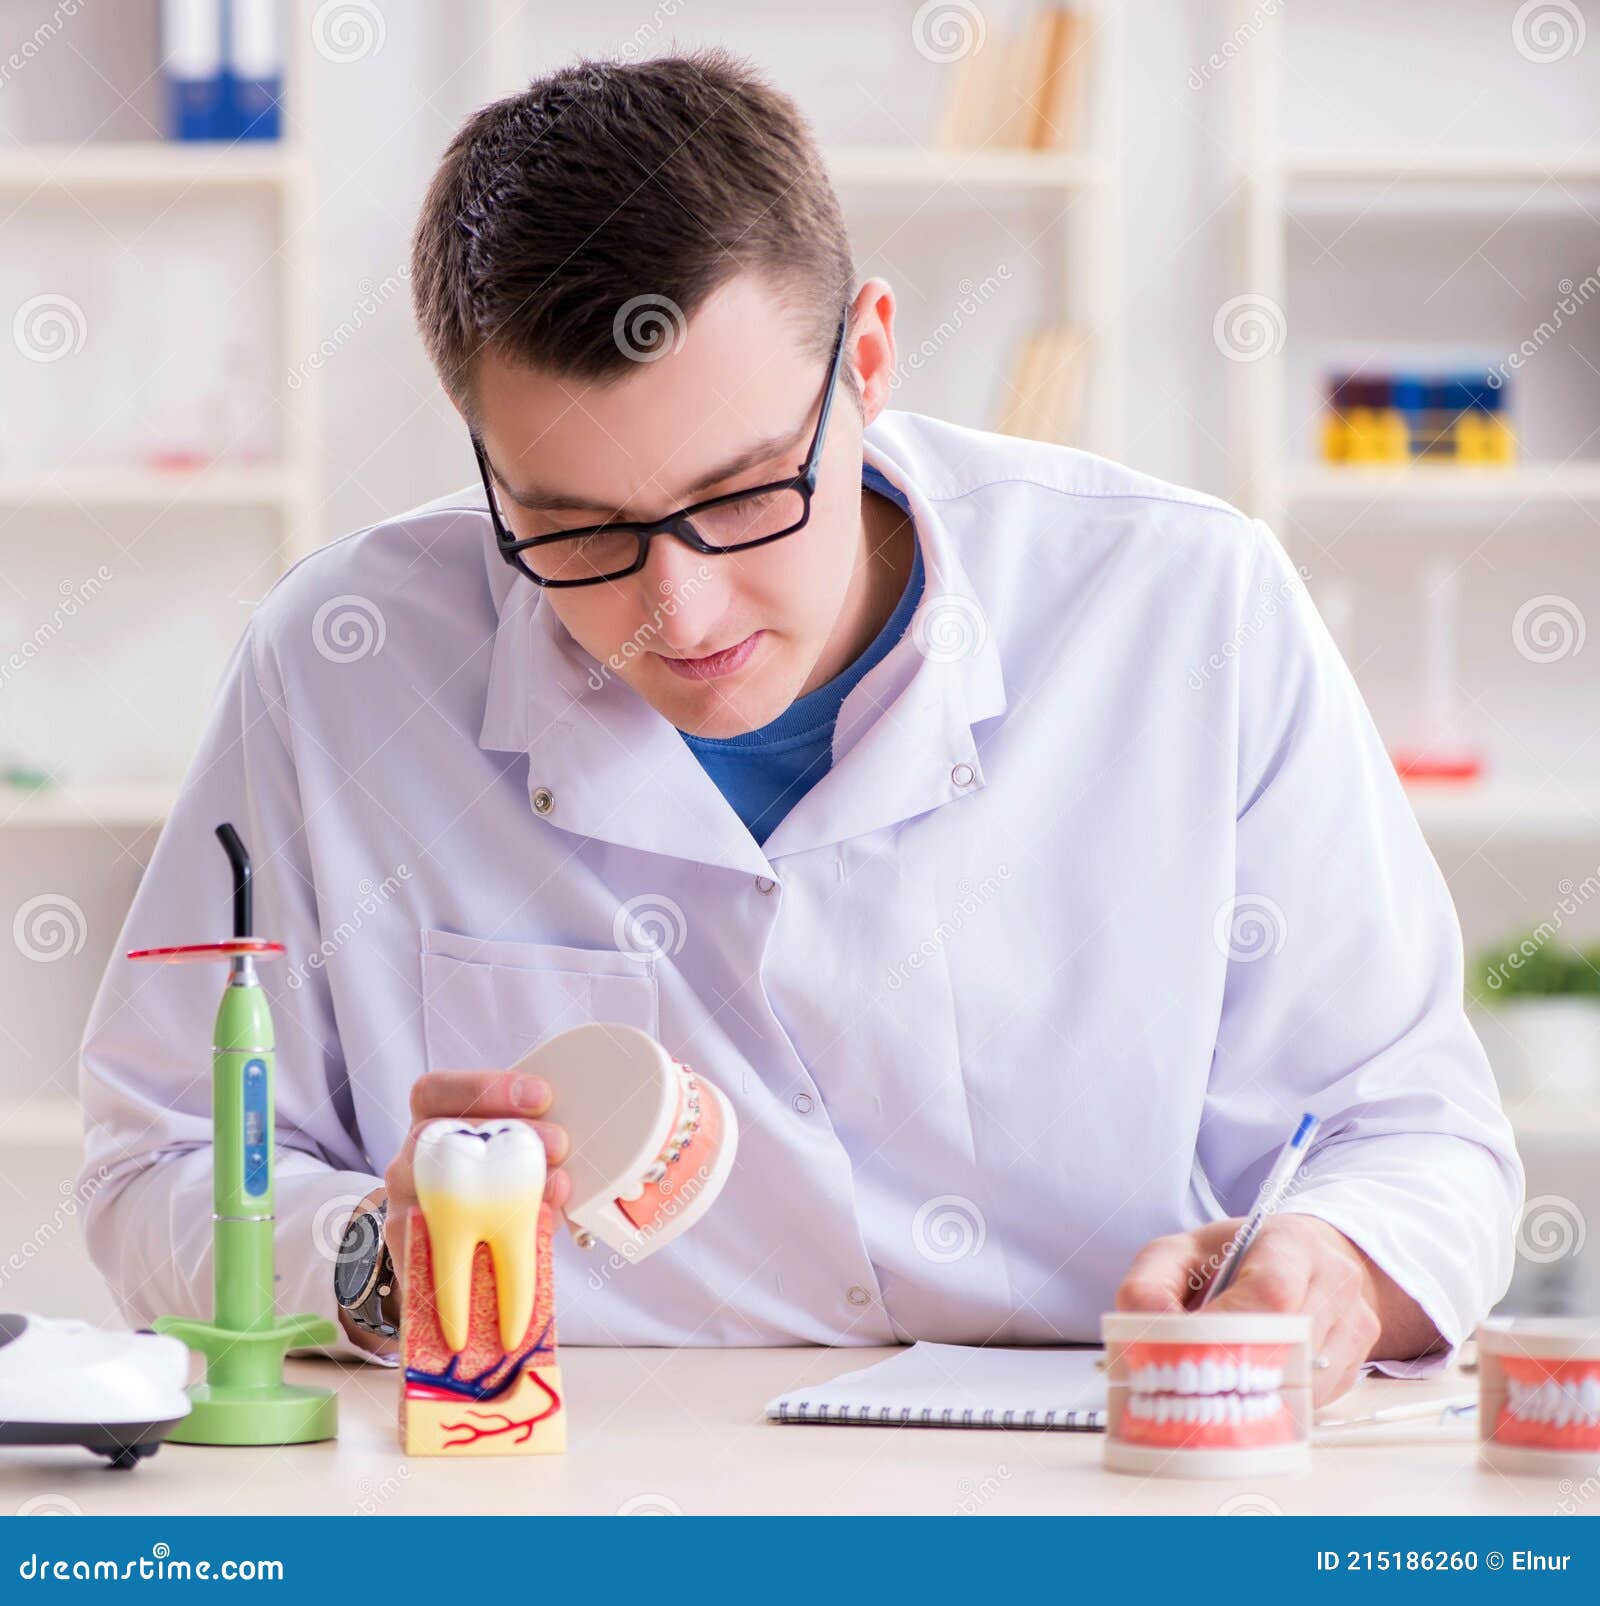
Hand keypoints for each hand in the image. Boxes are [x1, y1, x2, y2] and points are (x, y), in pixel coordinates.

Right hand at [336, 1069, 571, 1355]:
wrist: (450, 1244)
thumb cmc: (487, 1183)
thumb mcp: (506, 1150)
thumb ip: (528, 1144)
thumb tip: (567, 1156)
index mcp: (430, 1120)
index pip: (437, 1091)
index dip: (487, 1087)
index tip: (541, 1095)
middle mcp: (410, 1158)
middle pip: (435, 1134)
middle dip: (503, 1134)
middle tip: (558, 1144)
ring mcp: (404, 1202)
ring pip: (434, 1188)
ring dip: (502, 1189)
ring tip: (551, 1194)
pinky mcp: (409, 1246)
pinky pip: (435, 1244)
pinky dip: (486, 1241)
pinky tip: (525, 1238)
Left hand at [1114, 1214, 1438, 1404]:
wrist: (1299, 1262)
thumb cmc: (1232, 1260)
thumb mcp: (1178, 1254)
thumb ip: (1149, 1285)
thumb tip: (1146, 1331)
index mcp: (1288, 1243)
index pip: (1269, 1293)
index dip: (1228, 1332)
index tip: (1187, 1354)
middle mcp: (1334, 1280)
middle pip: (1289, 1345)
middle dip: (1235, 1371)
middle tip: (1193, 1384)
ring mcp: (1355, 1323)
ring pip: (1304, 1384)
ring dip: (1255, 1393)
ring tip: (1219, 1384)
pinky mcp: (1359, 1362)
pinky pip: (1315, 1402)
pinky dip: (1278, 1403)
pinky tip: (1253, 1386)